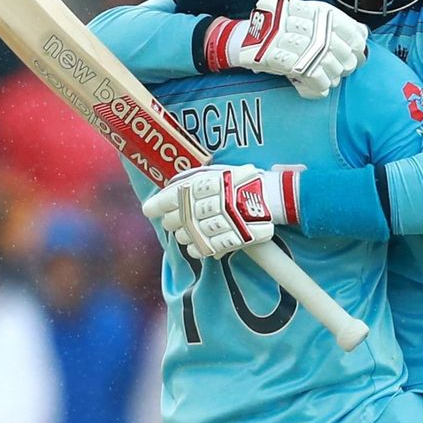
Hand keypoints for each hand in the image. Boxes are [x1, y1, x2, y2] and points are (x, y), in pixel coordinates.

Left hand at [141, 165, 300, 258]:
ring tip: (187, 232)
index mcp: (203, 185)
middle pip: (177, 218)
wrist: (272, 195)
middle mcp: (207, 203)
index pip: (171, 196)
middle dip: (172, 220)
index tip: (149, 209)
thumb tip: (173, 193)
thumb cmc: (245, 180)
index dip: (157, 204)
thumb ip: (196, 182)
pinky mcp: (228, 238)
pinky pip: (204, 248)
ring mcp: (217, 222)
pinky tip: (195, 247)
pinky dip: (196, 249)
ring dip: (184, 235)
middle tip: (174, 220)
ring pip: (187, 234)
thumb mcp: (218, 173)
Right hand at [204, 0, 367, 97]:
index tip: (358, 48)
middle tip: (344, 68)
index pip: (338, 20)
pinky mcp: (272, 56)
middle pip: (333, 42)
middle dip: (344, 59)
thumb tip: (364, 33)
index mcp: (302, 8)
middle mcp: (292, 19)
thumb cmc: (277, 35)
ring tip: (330, 78)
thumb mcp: (303, 22)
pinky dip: (318, 85)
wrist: (240, 41)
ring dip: (331, 74)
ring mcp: (281, 37)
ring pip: (322, 60)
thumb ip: (330, 25)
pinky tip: (320, 88)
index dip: (353, 36)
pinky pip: (308, 74)